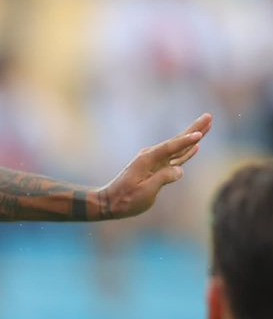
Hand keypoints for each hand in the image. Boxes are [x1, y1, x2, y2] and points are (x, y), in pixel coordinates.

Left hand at [95, 114, 211, 219]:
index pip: (170, 148)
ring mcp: (154, 161)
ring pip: (179, 147)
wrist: (110, 202)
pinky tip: (195, 146)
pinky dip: (186, 150)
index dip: (185, 142)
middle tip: (209, 116)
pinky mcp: (156, 168)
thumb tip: (180, 170)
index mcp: (147, 160)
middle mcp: (151, 157)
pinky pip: (175, 157)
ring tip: (207, 125)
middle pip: (177, 141)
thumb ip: (163, 178)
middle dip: (194, 129)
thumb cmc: (126, 199)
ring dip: (193, 137)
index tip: (199, 135)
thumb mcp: (145, 191)